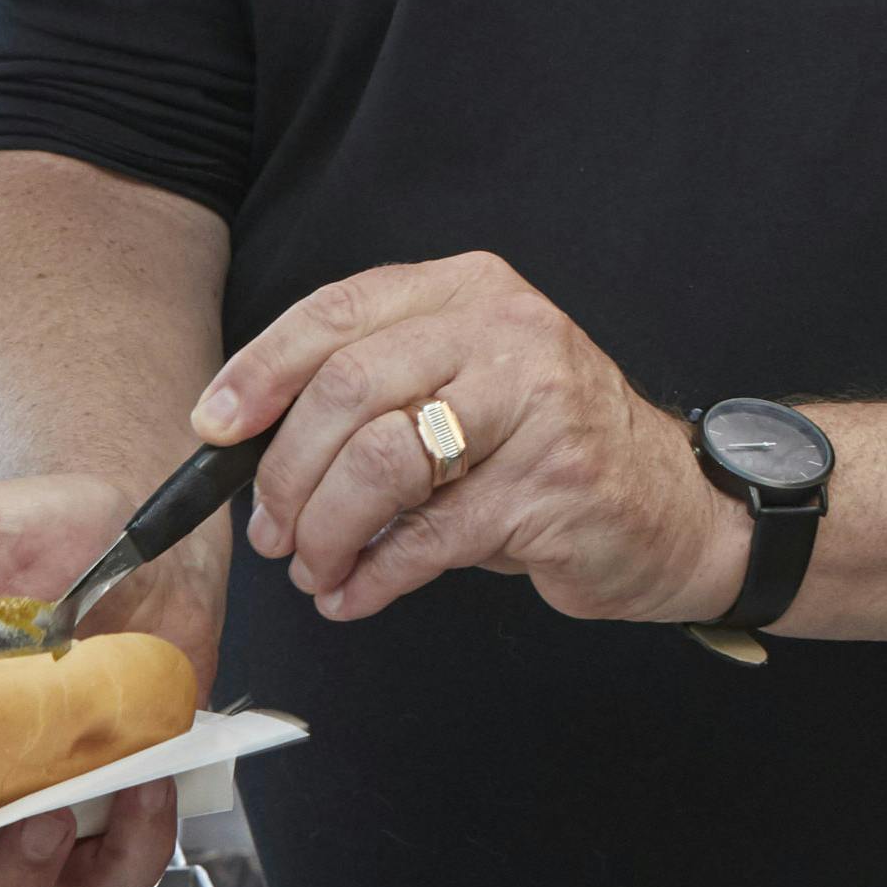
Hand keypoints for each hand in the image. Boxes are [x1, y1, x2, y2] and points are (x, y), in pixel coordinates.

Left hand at [208, 252, 739, 628]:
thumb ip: (377, 389)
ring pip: (382, 464)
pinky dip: (372, 577)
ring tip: (316, 566)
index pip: (339, 312)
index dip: (262, 372)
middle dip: (287, 473)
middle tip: (273, 530)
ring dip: (326, 531)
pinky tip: (355, 594)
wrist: (670, 507)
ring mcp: (538, 406)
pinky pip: (427, 538)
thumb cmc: (544, 449)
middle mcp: (509, 332)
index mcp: (472, 291)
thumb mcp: (464, 386)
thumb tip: (248, 441)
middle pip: (350, 389)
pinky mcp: (551, 486)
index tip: (215, 428)